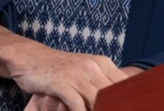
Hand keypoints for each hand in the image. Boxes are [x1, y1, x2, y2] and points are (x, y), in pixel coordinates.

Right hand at [0, 26, 128, 110]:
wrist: (29, 57)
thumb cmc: (58, 69)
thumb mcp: (84, 72)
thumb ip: (100, 85)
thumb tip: (118, 102)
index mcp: (103, 63)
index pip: (125, 85)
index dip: (130, 102)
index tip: (134, 108)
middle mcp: (93, 67)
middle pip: (113, 95)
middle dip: (116, 108)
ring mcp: (77, 74)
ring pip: (97, 100)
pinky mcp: (61, 82)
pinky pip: (76, 103)